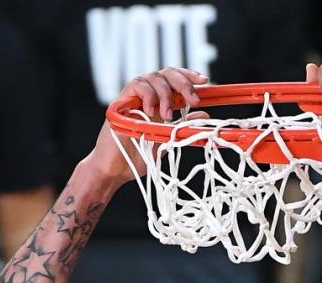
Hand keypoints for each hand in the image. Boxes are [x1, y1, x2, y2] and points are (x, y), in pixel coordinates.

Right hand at [87, 67, 208, 184]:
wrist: (117, 169)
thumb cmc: (138, 156)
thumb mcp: (166, 139)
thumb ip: (183, 126)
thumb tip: (205, 114)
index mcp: (160, 102)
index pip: (175, 79)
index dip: (189, 76)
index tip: (205, 81)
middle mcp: (148, 95)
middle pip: (167, 74)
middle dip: (183, 84)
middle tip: (193, 100)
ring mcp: (135, 97)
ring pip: (154, 77)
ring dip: (165, 94)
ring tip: (168, 116)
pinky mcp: (122, 100)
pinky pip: (137, 85)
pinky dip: (148, 95)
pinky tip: (151, 111)